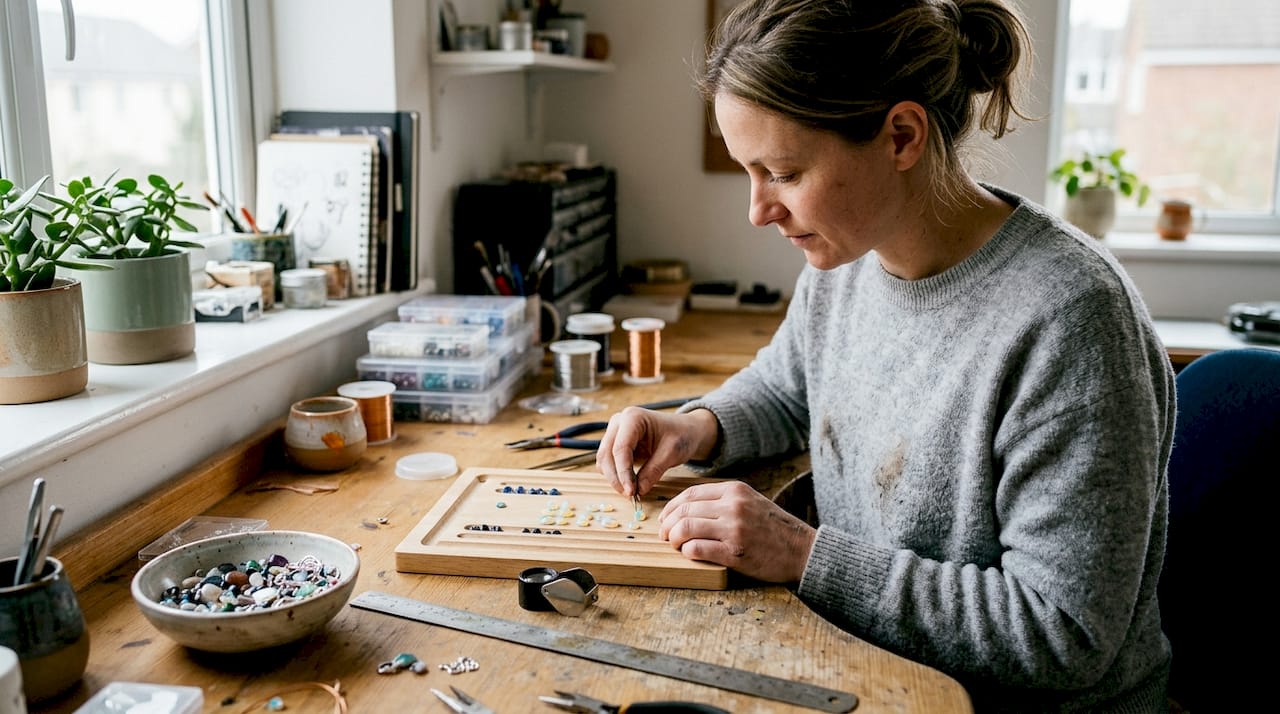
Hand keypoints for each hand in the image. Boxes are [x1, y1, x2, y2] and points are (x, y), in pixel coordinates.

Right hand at [596, 407, 719, 497]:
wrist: (684, 431)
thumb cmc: (681, 435)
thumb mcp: (672, 453)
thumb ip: (654, 471)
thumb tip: (639, 490)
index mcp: (633, 417)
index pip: (620, 449)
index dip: (623, 472)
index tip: (632, 492)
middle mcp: (619, 422)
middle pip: (606, 455)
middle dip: (617, 478)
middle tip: (631, 495)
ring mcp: (614, 433)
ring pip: (604, 461)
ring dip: (615, 479)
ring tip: (632, 491)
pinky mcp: (614, 444)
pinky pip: (608, 463)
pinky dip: (616, 476)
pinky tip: (630, 484)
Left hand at [659, 481, 815, 582]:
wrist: (802, 550)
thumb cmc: (774, 528)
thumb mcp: (751, 501)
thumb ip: (723, 501)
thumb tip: (687, 509)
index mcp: (735, 490)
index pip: (690, 494)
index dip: (672, 507)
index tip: (665, 518)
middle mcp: (733, 506)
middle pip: (685, 511)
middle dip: (667, 524)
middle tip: (664, 534)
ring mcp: (734, 529)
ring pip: (686, 528)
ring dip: (674, 538)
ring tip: (674, 545)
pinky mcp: (735, 553)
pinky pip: (698, 549)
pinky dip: (687, 552)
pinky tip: (689, 554)